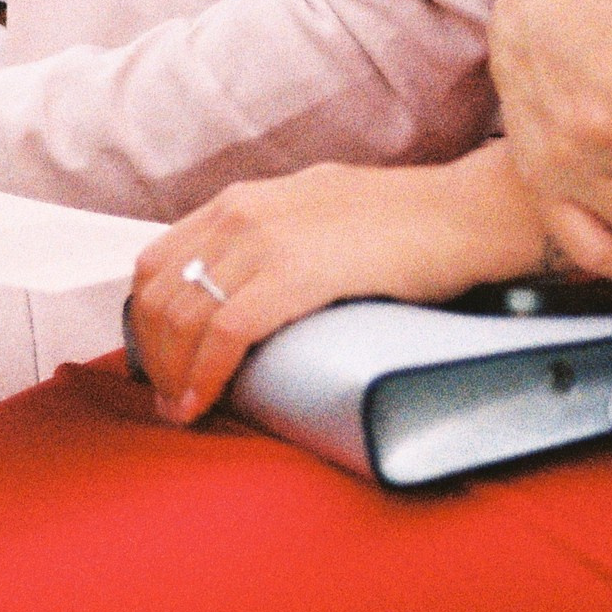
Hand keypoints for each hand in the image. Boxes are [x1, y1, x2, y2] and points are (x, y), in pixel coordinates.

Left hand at [130, 146, 551, 423]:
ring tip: (182, 410)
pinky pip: (226, 332)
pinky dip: (204, 375)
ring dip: (173, 374)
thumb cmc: (407, 223)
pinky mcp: (296, 272)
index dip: (147, 321)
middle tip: (168, 399)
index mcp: (245, 200)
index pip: (158, 262)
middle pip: (162, 294)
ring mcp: (267, 239)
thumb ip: (274, 241)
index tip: (159, 362)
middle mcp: (243, 213)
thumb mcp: (316, 214)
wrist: (464, 213)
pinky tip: (203, 402)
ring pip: (184, 316)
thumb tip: (249, 290)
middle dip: (154, 357)